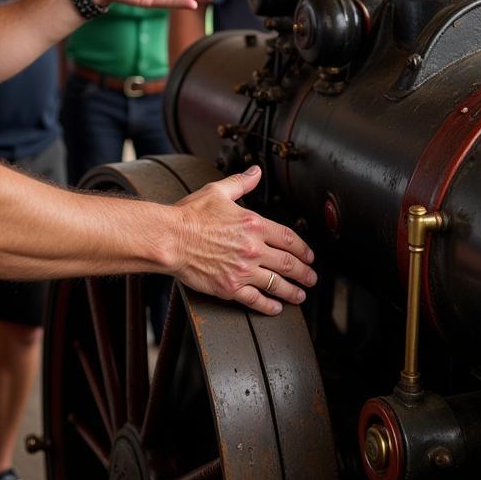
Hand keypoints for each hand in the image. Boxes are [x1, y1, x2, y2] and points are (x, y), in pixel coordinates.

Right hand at [170, 166, 316, 315]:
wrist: (169, 238)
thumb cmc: (190, 215)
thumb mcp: (218, 191)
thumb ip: (241, 182)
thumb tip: (255, 171)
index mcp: (253, 224)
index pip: (288, 239)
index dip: (303, 249)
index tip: (309, 256)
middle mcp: (253, 249)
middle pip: (288, 264)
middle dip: (304, 273)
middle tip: (311, 278)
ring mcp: (242, 270)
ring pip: (276, 284)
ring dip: (292, 291)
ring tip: (300, 295)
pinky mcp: (230, 287)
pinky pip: (255, 300)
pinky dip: (268, 306)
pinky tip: (275, 307)